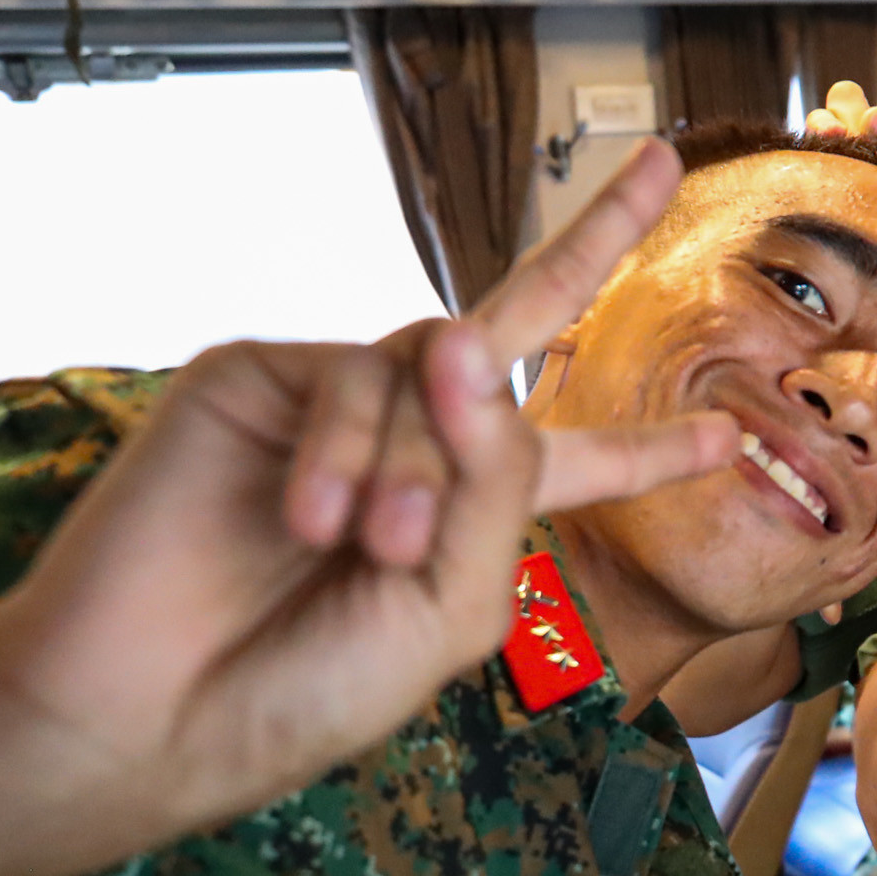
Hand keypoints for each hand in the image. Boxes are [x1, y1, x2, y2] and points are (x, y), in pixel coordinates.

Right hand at [0, 141, 739, 875]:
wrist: (152, 710)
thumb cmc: (305, 684)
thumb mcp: (451, 603)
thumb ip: (495, 481)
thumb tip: (467, 333)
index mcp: (471, 516)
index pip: (573, 466)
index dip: (647, 451)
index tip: (723, 438)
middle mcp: (414, 440)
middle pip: (522, 317)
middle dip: (597, 241)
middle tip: (664, 165)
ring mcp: (338, 401)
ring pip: (437, 375)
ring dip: (415, 470)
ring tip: (369, 549)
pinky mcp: (257, 377)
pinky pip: (352, 380)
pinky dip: (347, 454)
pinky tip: (311, 519)